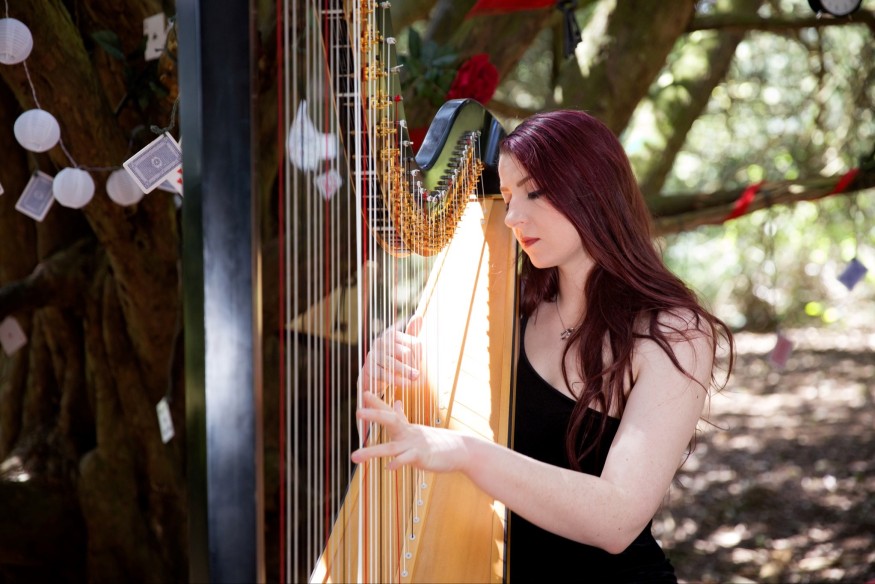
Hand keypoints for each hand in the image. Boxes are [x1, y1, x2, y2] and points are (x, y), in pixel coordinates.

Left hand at [352, 392, 469, 473]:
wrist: (459, 450)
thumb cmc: (437, 441)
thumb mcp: (417, 429)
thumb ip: (403, 417)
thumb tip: (397, 402)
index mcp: (405, 427)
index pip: (389, 412)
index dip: (376, 403)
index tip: (363, 393)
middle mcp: (408, 433)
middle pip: (390, 421)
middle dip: (374, 415)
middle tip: (358, 412)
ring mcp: (414, 444)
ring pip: (391, 447)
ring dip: (372, 451)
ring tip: (355, 456)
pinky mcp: (422, 457)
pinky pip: (407, 459)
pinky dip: (398, 462)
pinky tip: (388, 467)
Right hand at [358, 315, 423, 395]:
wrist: (372, 375)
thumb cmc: (392, 359)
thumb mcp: (403, 346)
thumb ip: (412, 333)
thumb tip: (419, 316)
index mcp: (392, 334)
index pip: (413, 343)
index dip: (420, 355)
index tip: (420, 364)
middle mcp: (381, 341)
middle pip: (405, 353)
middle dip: (413, 365)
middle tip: (418, 374)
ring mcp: (374, 354)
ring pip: (395, 364)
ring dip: (407, 373)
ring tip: (416, 379)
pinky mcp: (369, 367)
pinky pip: (386, 374)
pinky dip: (398, 380)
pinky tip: (406, 384)